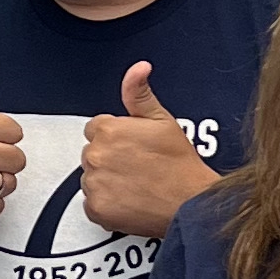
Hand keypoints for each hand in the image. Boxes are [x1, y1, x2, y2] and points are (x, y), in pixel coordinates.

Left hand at [79, 64, 218, 237]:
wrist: (189, 202)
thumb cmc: (179, 164)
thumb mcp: (162, 120)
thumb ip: (139, 93)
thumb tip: (138, 69)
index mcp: (108, 131)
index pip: (96, 129)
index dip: (116, 137)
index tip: (132, 146)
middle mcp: (96, 156)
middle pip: (92, 153)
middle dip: (109, 157)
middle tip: (136, 165)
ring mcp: (94, 184)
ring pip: (90, 178)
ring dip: (106, 180)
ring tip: (134, 183)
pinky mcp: (96, 209)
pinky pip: (91, 203)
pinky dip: (106, 204)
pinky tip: (128, 199)